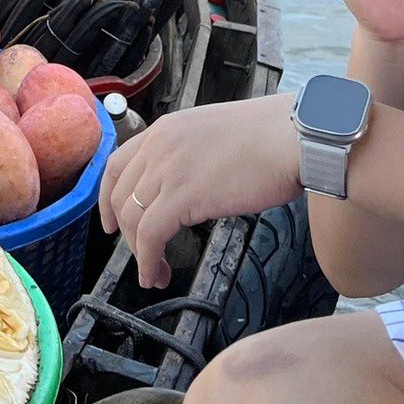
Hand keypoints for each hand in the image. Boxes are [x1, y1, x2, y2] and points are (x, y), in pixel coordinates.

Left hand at [98, 94, 299, 289]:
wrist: (294, 136)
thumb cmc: (273, 137)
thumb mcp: (216, 135)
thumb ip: (193, 155)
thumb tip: (192, 185)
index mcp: (167, 129)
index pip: (117, 162)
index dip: (108, 196)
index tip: (111, 219)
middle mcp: (159, 146)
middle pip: (120, 194)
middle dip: (124, 231)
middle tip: (139, 253)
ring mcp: (168, 169)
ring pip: (131, 218)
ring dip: (138, 253)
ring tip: (154, 273)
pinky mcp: (182, 196)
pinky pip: (149, 234)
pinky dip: (147, 260)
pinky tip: (156, 275)